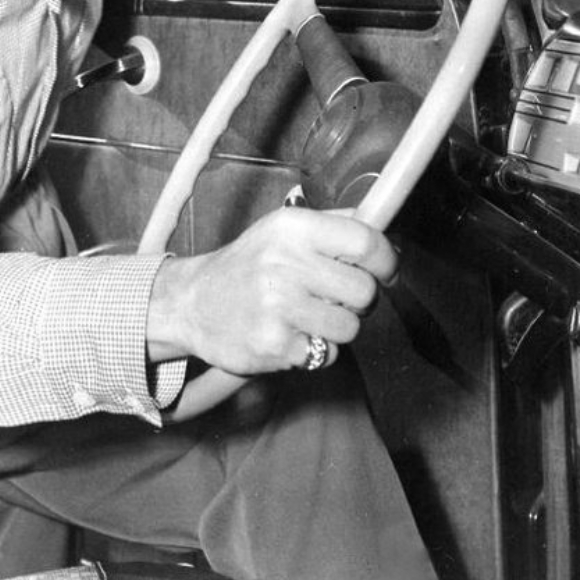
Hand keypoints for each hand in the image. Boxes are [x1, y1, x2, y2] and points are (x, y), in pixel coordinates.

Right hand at [146, 207, 395, 374]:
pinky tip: (290, 334)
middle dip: (359, 300)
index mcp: (292, 228)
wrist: (192, 303)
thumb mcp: (282, 230)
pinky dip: (316, 350)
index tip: (386, 271)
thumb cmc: (248, 265)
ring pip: (350, 327)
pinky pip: (326, 354)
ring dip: (337, 327)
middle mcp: (285, 263)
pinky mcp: (275, 345)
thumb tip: (384, 228)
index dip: (386, 260)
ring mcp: (278, 306)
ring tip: (308, 317)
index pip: (366, 241)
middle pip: (364, 291)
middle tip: (335, 297)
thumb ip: (332, 225)